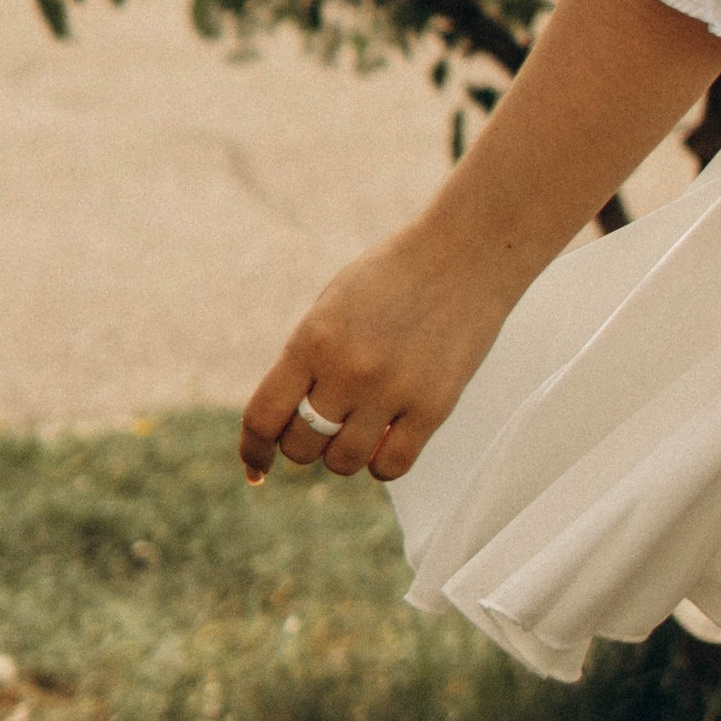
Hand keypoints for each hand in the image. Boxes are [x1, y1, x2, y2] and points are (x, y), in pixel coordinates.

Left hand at [239, 222, 518, 488]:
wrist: (466, 252)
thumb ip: (306, 359)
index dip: (253, 449)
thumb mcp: (334, 304)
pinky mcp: (433, 406)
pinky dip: (381, 463)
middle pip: (301, 447)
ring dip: (343, 453)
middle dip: (306, 442)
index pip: (263, 417)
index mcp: (314, 338)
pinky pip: (390, 467)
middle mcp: (348, 369)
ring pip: (343, 463)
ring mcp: (392, 391)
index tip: (257, 467)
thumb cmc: (395, 275)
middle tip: (327, 423)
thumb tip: (284, 422)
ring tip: (360, 427)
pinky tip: (387, 440)